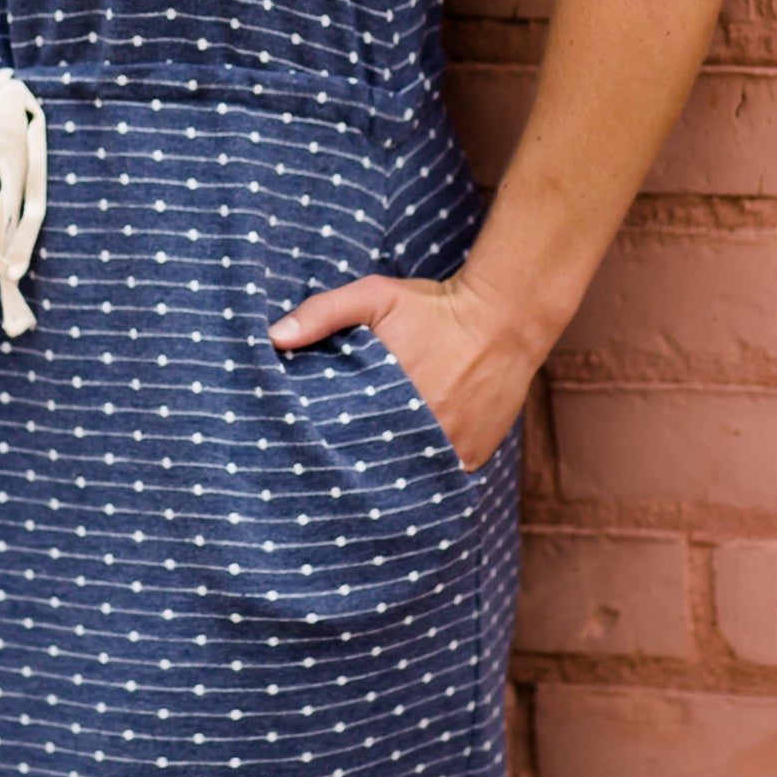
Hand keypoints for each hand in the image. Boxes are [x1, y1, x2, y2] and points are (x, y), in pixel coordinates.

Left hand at [268, 265, 546, 472]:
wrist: (504, 318)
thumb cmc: (434, 307)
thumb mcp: (374, 297)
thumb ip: (322, 313)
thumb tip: (272, 337)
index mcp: (388, 400)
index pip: (342, 441)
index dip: (324, 448)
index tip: (306, 449)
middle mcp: (422, 432)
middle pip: (374, 467)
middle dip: (353, 468)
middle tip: (331, 471)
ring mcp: (451, 450)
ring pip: (407, 478)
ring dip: (388, 477)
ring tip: (365, 477)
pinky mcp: (474, 457)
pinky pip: (440, 479)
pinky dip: (423, 477)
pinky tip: (403, 475)